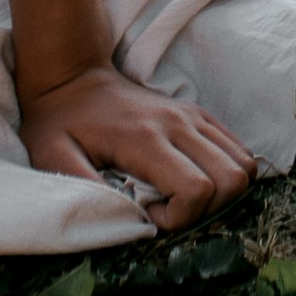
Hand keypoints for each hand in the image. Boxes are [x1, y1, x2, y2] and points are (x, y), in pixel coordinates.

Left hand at [18, 64, 257, 231]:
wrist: (72, 77)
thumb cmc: (59, 122)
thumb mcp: (51, 156)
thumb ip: (79, 187)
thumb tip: (116, 218)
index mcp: (146, 138)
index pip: (196, 189)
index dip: (180, 218)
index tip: (148, 214)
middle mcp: (178, 124)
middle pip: (231, 180)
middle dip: (208, 211)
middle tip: (170, 211)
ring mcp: (193, 116)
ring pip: (243, 165)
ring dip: (222, 194)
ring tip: (182, 198)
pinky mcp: (199, 114)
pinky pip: (238, 149)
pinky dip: (227, 174)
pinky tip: (193, 180)